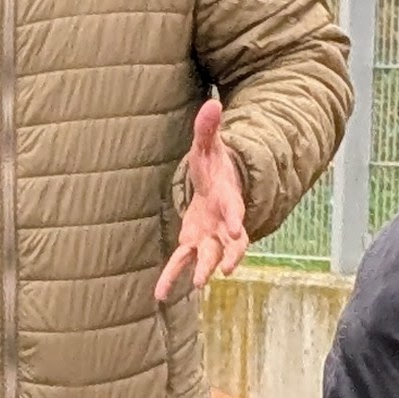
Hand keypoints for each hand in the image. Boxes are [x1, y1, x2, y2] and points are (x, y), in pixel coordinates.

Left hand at [154, 98, 247, 305]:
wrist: (218, 184)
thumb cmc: (215, 164)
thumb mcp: (209, 144)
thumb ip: (208, 127)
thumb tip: (212, 102)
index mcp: (228, 198)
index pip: (235, 209)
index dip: (237, 218)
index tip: (239, 230)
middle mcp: (224, 222)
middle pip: (228, 242)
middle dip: (226, 255)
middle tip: (223, 270)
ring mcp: (210, 236)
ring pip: (210, 257)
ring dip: (204, 270)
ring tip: (198, 285)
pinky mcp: (194, 243)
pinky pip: (182, 263)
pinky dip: (172, 278)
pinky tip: (159, 295)